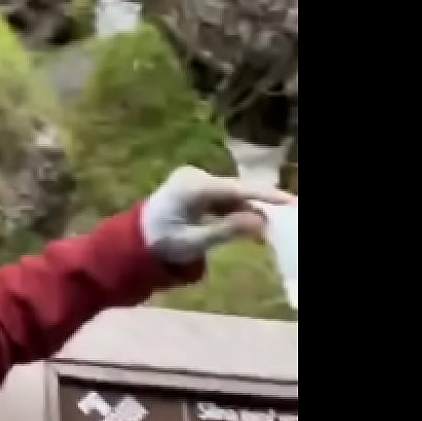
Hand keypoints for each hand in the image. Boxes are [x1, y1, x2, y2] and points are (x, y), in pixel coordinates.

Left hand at [141, 165, 296, 263]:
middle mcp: (194, 176)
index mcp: (192, 187)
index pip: (237, 189)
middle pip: (236, 191)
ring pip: (229, 195)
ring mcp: (192, 180)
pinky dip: (233, 211)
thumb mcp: (194, 243)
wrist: (130, 242)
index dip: (267, 196)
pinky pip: (220, 198)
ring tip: (268, 230)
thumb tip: (260, 221)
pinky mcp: (193, 187)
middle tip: (284, 221)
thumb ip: (227, 231)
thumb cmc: (159, 244)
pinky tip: (248, 225)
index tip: (291, 202)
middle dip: (260, 206)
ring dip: (247, 211)